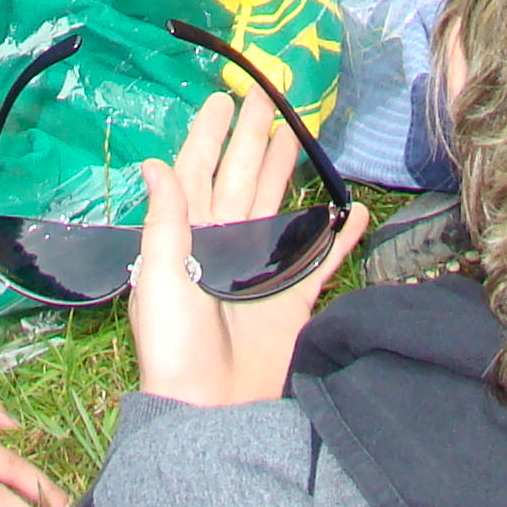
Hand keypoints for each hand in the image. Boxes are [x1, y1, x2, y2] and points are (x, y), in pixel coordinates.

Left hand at [132, 88, 365, 407]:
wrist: (210, 412)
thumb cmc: (176, 346)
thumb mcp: (157, 277)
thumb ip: (164, 219)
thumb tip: (154, 161)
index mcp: (189, 237)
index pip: (200, 172)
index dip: (211, 135)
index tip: (224, 97)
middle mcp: (226, 245)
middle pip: (242, 177)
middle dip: (253, 137)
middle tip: (268, 94)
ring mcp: (261, 270)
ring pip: (278, 205)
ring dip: (286, 171)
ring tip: (298, 134)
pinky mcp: (293, 298)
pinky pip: (320, 258)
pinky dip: (338, 236)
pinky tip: (352, 210)